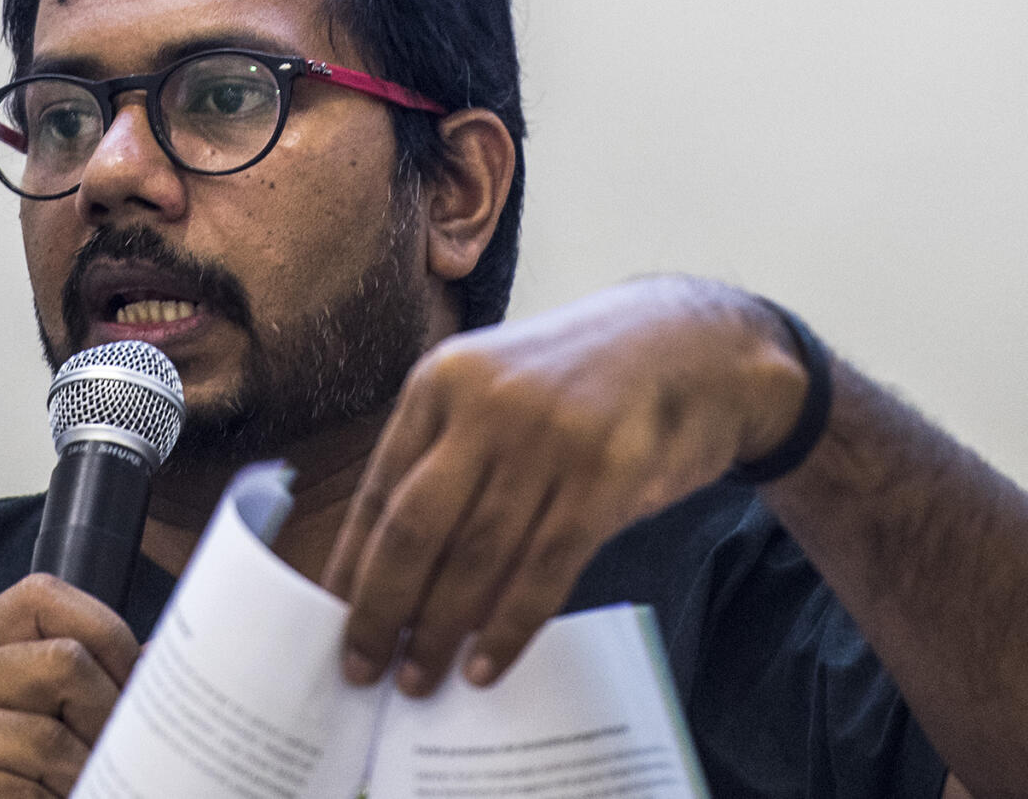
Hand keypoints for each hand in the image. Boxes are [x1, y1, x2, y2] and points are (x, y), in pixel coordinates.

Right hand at [0, 573, 141, 797]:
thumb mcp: (29, 717)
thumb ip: (81, 683)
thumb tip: (162, 658)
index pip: (42, 596)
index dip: (108, 636)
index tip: (139, 689)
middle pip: (62, 662)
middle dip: (109, 718)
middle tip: (127, 758)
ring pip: (48, 741)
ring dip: (86, 778)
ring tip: (97, 788)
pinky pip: (17, 792)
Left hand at [321, 275, 802, 695]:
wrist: (695, 346)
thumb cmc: (582, 384)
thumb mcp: (497, 389)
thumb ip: (448, 457)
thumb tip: (391, 570)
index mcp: (442, 380)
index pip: (379, 490)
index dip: (351, 567)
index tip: (332, 626)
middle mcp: (487, 402)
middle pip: (414, 528)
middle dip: (382, 610)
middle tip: (365, 670)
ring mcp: (549, 437)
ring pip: (476, 556)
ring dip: (441, 630)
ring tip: (421, 681)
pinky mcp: (607, 474)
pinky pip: (544, 569)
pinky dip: (509, 627)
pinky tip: (487, 664)